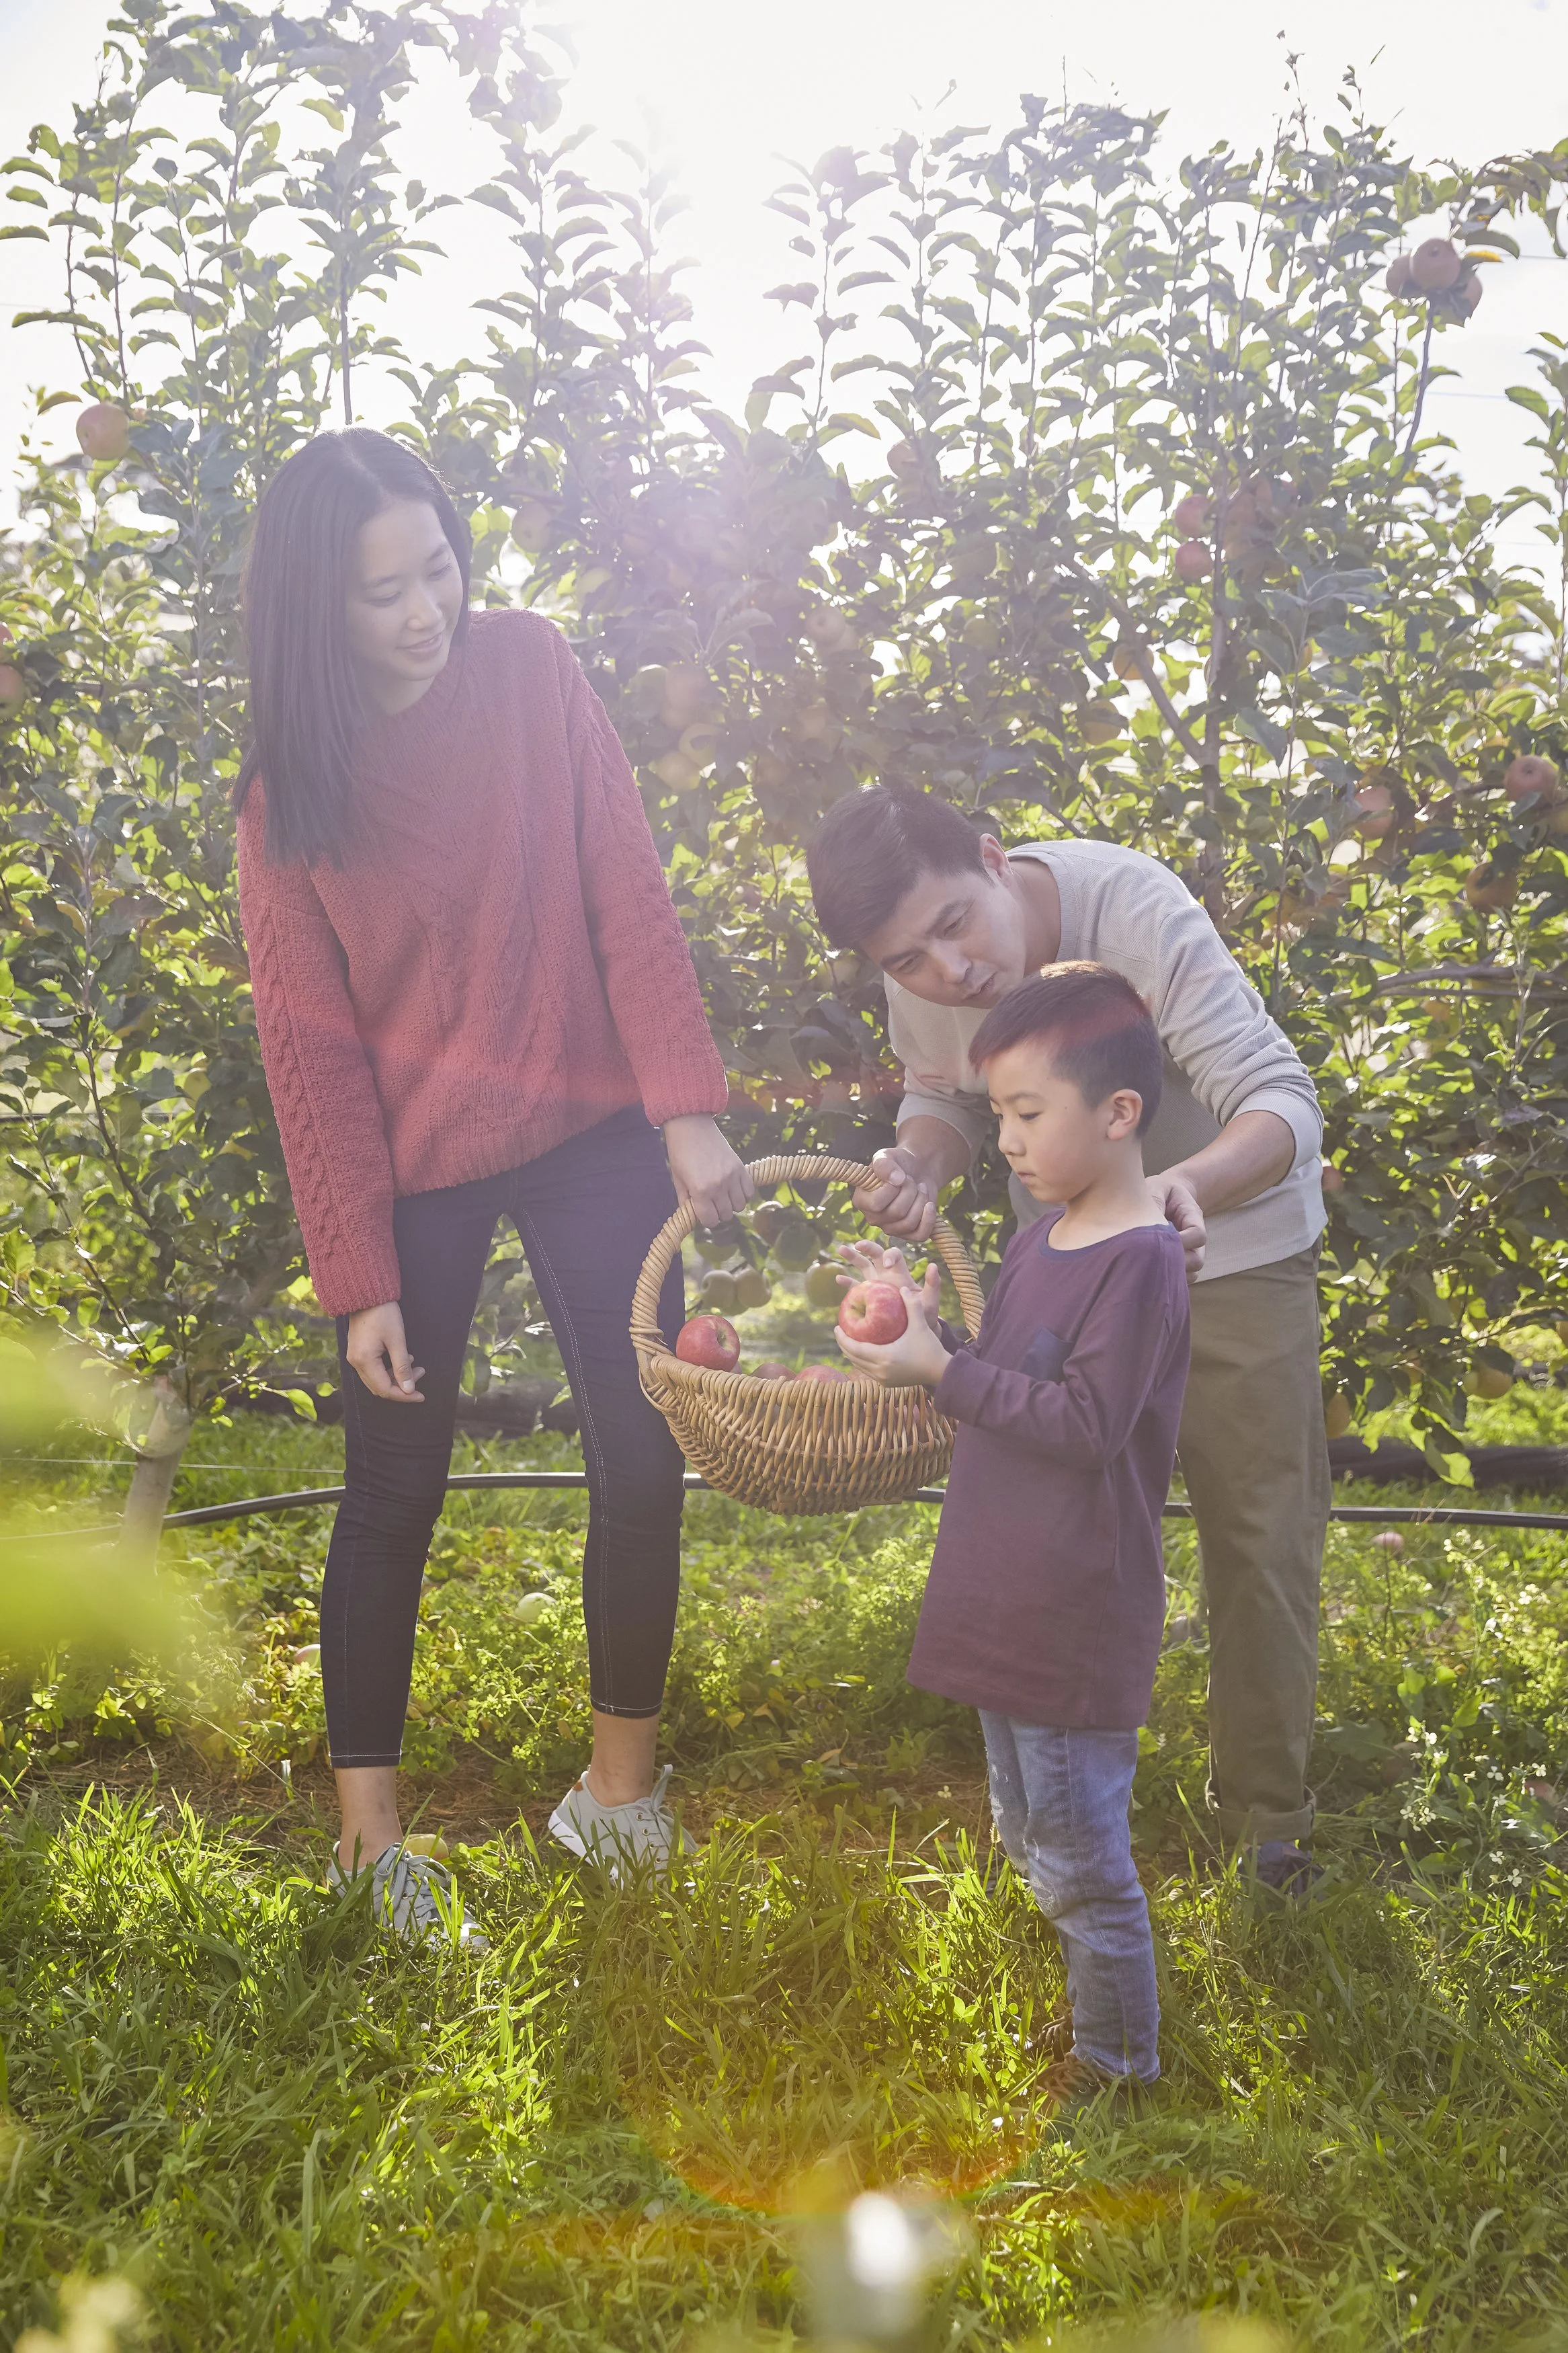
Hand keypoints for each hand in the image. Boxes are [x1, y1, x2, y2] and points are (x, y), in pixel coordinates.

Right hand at [346, 1302, 425, 1403]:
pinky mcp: (357, 1351)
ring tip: (415, 1364)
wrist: (367, 1295)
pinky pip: (373, 1369)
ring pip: (377, 1378)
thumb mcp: (397, 1340)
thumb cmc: (383, 1314)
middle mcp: (355, 1362)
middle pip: (380, 1386)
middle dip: (402, 1385)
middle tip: (420, 1373)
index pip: (385, 1389)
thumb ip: (402, 1367)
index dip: (404, 1395)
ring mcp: (354, 1357)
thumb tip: (408, 1390)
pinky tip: (403, 1358)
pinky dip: (389, 1368)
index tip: (421, 1395)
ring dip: (396, 1375)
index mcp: (364, 1361)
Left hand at [664, 1113, 753, 1227]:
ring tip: (723, 1196)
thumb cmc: (680, 1153)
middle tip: (711, 1203)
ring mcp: (732, 1176)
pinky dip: (743, 1194)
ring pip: (740, 1206)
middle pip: (726, 1215)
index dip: (706, 1219)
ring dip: (731, 1204)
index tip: (703, 1212)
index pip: (710, 1220)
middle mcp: (718, 1186)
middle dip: (718, 1212)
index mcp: (700, 1191)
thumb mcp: (678, 1180)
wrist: (691, 1126)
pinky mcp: (740, 1167)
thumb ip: (685, 1201)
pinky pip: (749, 1191)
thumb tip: (692, 1216)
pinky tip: (733, 1188)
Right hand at [835, 1240, 943, 1334]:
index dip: (890, 1255)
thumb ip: (932, 1285)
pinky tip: (838, 1278)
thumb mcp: (930, 1301)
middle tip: (858, 1245)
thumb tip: (933, 1265)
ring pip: (862, 1266)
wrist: (916, 1329)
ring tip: (841, 1249)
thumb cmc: (925, 1315)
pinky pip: (856, 1287)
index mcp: (900, 1273)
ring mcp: (876, 1285)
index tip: (889, 1264)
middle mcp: (887, 1275)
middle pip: (875, 1255)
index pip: (894, 1255)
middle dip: (867, 1247)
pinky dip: (847, 1281)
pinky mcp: (868, 1297)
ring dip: (852, 1256)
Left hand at [835, 1263, 949, 1387]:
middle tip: (839, 1331)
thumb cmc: (930, 1348)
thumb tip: (903, 1288)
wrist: (941, 1373)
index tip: (836, 1326)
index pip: (855, 1348)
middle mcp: (880, 1371)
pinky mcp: (888, 1383)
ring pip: (859, 1366)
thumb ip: (912, 1305)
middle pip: (853, 1358)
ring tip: (848, 1339)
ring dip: (851, 1354)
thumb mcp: (920, 1324)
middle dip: (843, 1345)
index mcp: (884, 1357)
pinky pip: (868, 1371)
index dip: (843, 1338)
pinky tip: (862, 1351)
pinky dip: (861, 1361)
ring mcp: (883, 1380)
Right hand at [852, 1144, 937, 1242]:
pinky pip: (920, 1235)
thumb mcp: (887, 1155)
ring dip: (920, 1201)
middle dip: (910, 1191)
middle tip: (911, 1180)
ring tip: (920, 1188)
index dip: (892, 1189)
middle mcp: (873, 1218)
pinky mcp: (908, 1233)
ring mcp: (890, 1228)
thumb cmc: (898, 1163)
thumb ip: (885, 1164)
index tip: (898, 1175)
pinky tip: (929, 1204)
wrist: (917, 1169)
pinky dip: (929, 1219)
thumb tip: (896, 1179)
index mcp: (861, 1201)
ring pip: (909, 1223)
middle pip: (897, 1213)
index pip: (876, 1204)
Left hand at [1148, 1171, 1205, 1280]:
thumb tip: (1149, 1223)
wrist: (1163, 1196)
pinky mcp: (1180, 1263)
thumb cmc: (1158, 1191)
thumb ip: (1155, 1200)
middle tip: (1149, 1257)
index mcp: (1193, 1217)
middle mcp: (1195, 1239)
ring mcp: (1190, 1252)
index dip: (1183, 1240)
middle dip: (1175, 1261)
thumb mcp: (1156, 1188)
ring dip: (1172, 1273)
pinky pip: (1181, 1280)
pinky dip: (1168, 1280)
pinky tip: (1148, 1271)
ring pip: (1191, 1274)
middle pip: (1197, 1260)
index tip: (1160, 1237)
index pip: (1198, 1235)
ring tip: (1148, 1265)